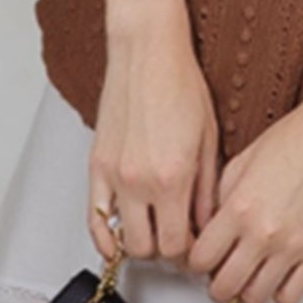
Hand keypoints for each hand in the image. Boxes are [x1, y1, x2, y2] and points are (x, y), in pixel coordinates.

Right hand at [87, 21, 221, 272]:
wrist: (147, 51)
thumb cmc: (181, 82)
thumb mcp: (208, 137)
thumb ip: (207, 187)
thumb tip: (205, 221)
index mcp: (173, 175)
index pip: (178, 243)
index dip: (190, 251)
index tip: (196, 243)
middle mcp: (139, 180)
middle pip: (148, 249)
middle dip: (165, 250)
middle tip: (177, 237)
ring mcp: (114, 175)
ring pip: (120, 241)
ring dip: (138, 243)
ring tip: (153, 230)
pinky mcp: (96, 165)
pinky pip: (93, 218)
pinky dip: (105, 234)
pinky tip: (120, 232)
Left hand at [185, 88, 302, 302]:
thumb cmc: (298, 134)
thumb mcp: (245, 158)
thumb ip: (223, 197)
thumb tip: (213, 228)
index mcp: (240, 205)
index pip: (200, 259)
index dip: (198, 260)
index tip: (205, 257)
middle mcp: (264, 231)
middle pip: (223, 287)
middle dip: (218, 282)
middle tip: (224, 270)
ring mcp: (293, 245)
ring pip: (254, 298)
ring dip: (248, 288)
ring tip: (253, 271)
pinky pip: (290, 297)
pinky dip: (280, 292)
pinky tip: (280, 272)